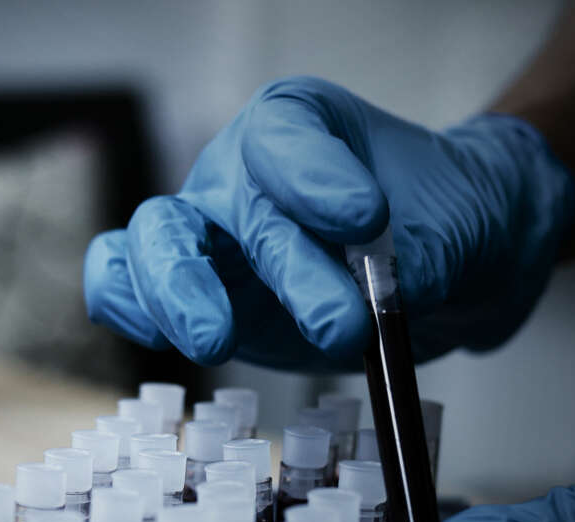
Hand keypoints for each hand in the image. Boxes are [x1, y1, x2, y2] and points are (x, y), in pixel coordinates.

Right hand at [84, 76, 574, 369]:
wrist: (443, 268)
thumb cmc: (440, 222)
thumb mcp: (449, 227)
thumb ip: (409, 262)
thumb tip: (368, 308)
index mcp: (299, 127)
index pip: (286, 138)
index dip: (314, 177)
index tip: (366, 219)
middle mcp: (239, 173)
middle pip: (224, 201)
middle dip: (272, 261)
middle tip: (329, 321)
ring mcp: (208, 233)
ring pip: (153, 241)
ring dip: (176, 292)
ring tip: (215, 342)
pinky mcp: (193, 293)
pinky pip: (125, 282)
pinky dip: (128, 306)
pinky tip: (161, 338)